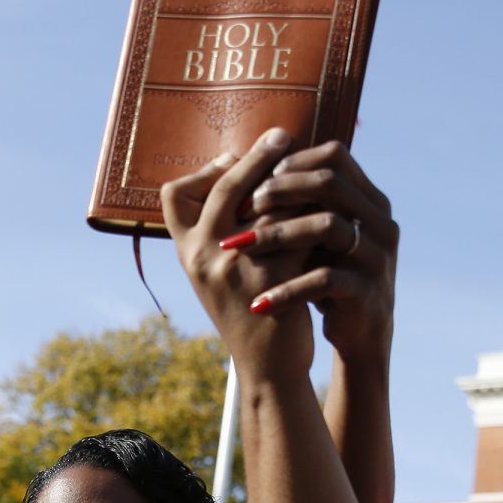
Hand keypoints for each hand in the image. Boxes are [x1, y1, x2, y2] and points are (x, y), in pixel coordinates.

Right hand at [161, 128, 314, 378]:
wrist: (268, 366)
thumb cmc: (252, 312)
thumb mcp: (224, 272)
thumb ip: (228, 232)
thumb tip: (256, 173)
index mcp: (186, 253)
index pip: (174, 195)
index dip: (205, 170)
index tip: (235, 156)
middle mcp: (201, 257)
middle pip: (224, 186)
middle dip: (256, 156)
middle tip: (282, 136)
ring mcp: (233, 266)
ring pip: (264, 203)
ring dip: (291, 180)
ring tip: (311, 164)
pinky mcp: (270, 275)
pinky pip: (295, 227)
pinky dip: (312, 211)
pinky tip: (328, 201)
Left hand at [243, 140, 397, 366]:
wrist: (360, 334)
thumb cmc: (330, 277)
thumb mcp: (316, 236)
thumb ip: (298, 205)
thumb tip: (246, 167)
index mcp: (369, 199)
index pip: (335, 156)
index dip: (292, 162)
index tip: (253, 182)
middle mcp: (380, 221)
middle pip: (330, 183)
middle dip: (280, 190)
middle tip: (242, 208)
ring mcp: (378, 255)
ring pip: (328, 226)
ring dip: (277, 233)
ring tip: (239, 246)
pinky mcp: (368, 291)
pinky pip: (325, 280)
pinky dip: (288, 289)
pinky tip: (259, 302)